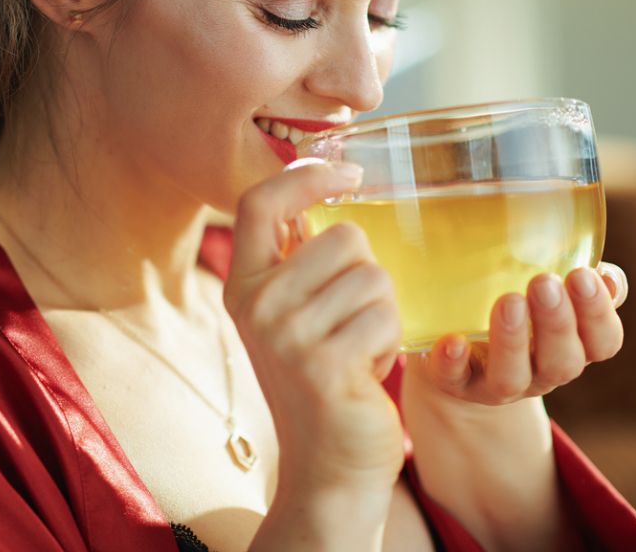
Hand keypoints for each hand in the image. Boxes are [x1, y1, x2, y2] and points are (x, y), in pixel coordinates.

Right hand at [226, 159, 404, 498]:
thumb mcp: (294, 315)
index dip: (305, 174)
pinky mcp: (324, 364)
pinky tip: (368, 372)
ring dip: (383, 315)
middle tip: (352, 322)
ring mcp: (286, 335)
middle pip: (344, 237)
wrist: (328, 465)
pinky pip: (385, 318)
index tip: (349, 172)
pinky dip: (391, 345)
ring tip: (359, 351)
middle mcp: (256, 304)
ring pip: (374, 278)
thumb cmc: (322, 381)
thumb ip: (299, 259)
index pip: (259, 201)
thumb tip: (331, 182)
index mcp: (244, 284)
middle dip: (368, 275)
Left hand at [412, 264, 626, 404]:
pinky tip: (452, 341)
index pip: (603, 342)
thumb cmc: (516, 312)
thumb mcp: (548, 296)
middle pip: (562, 362)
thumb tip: (606, 274)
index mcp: (572, 347)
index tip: (583, 275)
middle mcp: (540, 372)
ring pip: (512, 377)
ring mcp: (497, 384)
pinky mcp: (455, 384)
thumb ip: (577, 283)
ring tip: (508, 302)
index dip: (598, 314)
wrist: (458, 352)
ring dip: (512, 341)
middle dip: (556, 323)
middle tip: (544, 283)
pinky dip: (452, 362)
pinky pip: (454, 380)